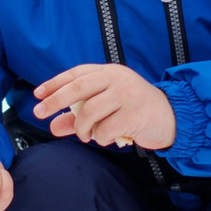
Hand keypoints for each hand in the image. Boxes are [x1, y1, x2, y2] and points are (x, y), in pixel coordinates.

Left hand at [32, 64, 176, 151]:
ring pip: (89, 111)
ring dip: (82, 128)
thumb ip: (79, 116)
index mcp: (109, 72)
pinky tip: (108, 137)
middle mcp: (117, 78)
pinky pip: (105, 129)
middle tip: (40, 114)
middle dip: (55, 101)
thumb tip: (53, 126)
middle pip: (78, 88)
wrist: (172, 118)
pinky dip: (100, 137)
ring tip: (87, 136)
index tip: (37, 94)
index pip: (76, 74)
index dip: (54, 83)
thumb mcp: (106, 110)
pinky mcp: (135, 113)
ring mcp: (127, 94)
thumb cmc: (134, 111)